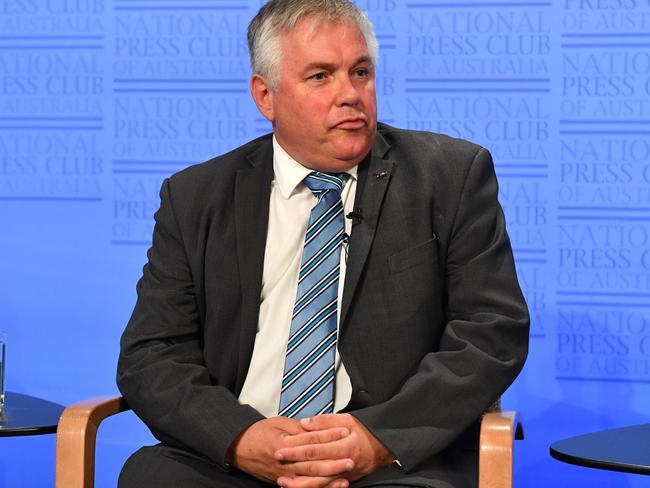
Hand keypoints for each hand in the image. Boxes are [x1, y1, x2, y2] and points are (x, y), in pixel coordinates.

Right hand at [228, 417, 353, 486]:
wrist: (240, 448)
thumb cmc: (259, 433)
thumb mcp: (279, 423)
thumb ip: (299, 428)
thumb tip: (317, 427)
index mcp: (283, 444)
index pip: (311, 440)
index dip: (329, 435)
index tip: (344, 431)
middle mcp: (284, 462)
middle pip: (312, 464)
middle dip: (333, 462)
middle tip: (351, 459)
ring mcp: (284, 475)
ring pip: (309, 480)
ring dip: (328, 479)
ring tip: (345, 476)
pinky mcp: (283, 482)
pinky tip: (331, 486)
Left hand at [275, 414, 394, 487]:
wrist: (383, 448)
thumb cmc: (365, 432)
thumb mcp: (348, 420)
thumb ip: (325, 421)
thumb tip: (305, 423)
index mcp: (343, 445)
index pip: (314, 447)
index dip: (296, 447)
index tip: (281, 447)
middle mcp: (342, 463)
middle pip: (313, 465)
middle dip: (293, 463)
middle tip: (277, 461)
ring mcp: (342, 475)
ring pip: (318, 483)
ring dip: (299, 483)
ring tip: (282, 481)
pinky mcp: (342, 481)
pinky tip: (298, 487)